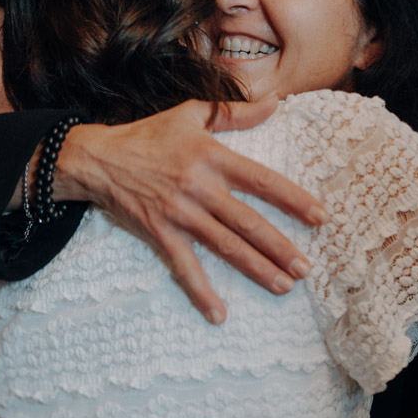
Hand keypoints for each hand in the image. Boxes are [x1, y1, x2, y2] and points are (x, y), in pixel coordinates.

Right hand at [56, 98, 323, 323]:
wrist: (98, 158)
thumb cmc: (148, 135)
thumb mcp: (191, 114)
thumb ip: (235, 112)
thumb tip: (276, 102)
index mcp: (212, 157)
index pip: (261, 180)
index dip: (292, 199)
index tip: (319, 217)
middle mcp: (199, 186)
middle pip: (247, 221)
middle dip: (279, 246)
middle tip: (305, 268)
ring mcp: (179, 212)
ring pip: (224, 245)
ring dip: (255, 268)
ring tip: (283, 286)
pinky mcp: (159, 232)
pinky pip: (184, 266)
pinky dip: (201, 291)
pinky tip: (219, 314)